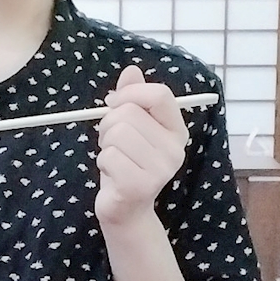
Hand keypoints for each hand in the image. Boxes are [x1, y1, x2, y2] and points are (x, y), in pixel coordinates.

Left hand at [95, 65, 188, 230]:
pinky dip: (103, 162)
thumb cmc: (127, 164)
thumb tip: (131, 71)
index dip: (131, 93)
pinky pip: (109, 156)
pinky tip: (112, 174)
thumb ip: (133, 99)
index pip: (160, 95)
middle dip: (109, 124)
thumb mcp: (131, 128)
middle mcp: (175, 150)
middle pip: (129, 113)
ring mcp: (160, 169)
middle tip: (111, 142)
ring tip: (113, 158)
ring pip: (117, 133)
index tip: (115, 102)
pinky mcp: (140, 186)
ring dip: (105, 144)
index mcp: (176, 131)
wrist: (126, 210)